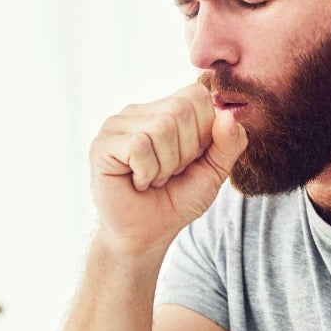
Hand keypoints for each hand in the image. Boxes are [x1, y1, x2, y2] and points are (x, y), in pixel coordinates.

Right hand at [89, 82, 248, 254]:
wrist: (146, 235)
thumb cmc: (176, 200)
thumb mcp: (214, 172)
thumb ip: (229, 143)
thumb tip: (228, 115)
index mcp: (164, 109)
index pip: (196, 95)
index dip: (204, 132)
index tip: (190, 159)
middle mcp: (138, 111)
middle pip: (180, 111)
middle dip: (185, 153)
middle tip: (170, 173)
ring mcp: (116, 126)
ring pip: (161, 128)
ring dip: (166, 166)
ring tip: (153, 179)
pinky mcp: (102, 145)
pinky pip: (138, 146)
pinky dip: (147, 172)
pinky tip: (137, 182)